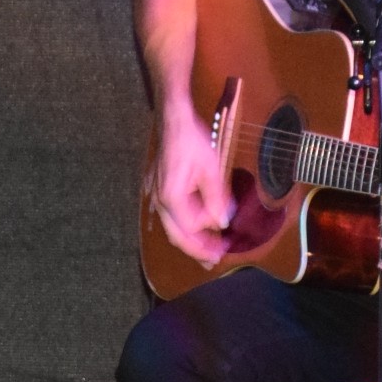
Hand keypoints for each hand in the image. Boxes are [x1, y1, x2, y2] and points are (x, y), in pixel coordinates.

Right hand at [148, 107, 234, 268]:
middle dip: (196, 250)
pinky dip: (183, 226)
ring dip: (190, 240)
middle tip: (214, 261)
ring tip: (207, 249)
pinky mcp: (157, 189)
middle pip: (176, 236)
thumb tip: (222, 222)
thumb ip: (217, 199)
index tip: (225, 248)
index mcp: (172, 197)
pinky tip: (194, 227)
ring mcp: (155, 195)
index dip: (208, 241)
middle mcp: (159, 201)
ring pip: (171, 227)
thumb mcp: (211, 169)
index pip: (191, 230)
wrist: (173, 120)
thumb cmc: (191, 141)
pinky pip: (169, 216)